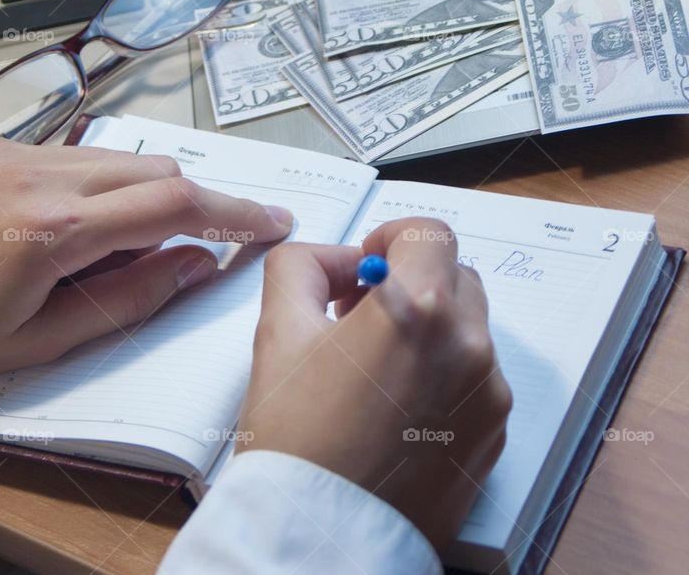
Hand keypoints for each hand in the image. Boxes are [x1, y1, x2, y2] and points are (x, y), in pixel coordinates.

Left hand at [0, 132, 292, 390]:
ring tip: (122, 247)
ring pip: (114, 157)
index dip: (234, 213)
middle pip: (153, 168)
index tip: (270, 221)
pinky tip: (72, 225)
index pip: (174, 204)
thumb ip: (127, 300)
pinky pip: (69, 154)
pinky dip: (95, 184)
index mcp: (51, 230)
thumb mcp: (37, 343)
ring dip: (142, 194)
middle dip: (194, 202)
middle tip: (209, 240)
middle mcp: (35, 174)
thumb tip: (194, 265)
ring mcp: (8, 150)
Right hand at [238, 217, 511, 551]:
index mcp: (418, 311)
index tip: (368, 263)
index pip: (428, 233)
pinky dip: (442, 376)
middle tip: (361, 316)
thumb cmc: (295, 440)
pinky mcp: (491, 436)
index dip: (392, 237)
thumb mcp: (277, 333)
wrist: (322, 534)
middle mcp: (468, 348)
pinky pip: (475, 380)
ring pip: (467, 331)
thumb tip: (339, 260)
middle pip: (455, 277)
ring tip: (374, 370)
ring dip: (428, 331)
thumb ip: (303, 268)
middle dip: (411, 284)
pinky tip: (394, 410)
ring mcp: (488, 396)